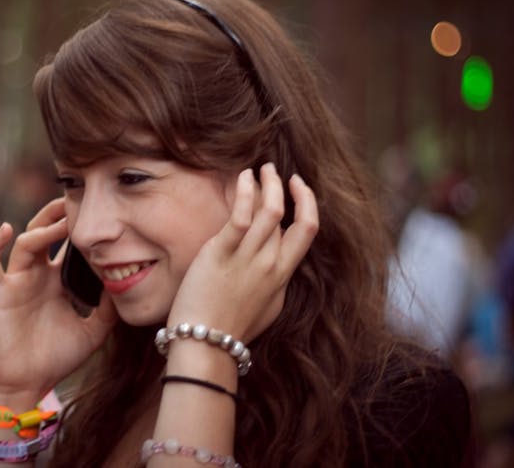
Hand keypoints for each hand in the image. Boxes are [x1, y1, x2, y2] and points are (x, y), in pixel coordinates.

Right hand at [0, 198, 117, 406]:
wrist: (25, 385)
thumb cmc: (55, 358)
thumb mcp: (92, 331)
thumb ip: (108, 310)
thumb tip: (128, 286)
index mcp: (57, 280)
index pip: (68, 244)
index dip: (79, 227)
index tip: (99, 211)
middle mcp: (37, 275)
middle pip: (45, 232)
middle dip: (58, 214)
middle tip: (78, 199)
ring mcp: (17, 281)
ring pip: (25, 243)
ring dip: (42, 229)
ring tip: (61, 220)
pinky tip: (3, 229)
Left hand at [167, 163, 318, 342]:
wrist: (205, 345)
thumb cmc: (230, 328)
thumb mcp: (266, 307)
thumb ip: (274, 282)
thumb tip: (276, 265)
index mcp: (283, 277)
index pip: (307, 231)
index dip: (308, 205)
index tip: (300, 189)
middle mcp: (271, 265)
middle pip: (293, 217)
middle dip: (288, 188)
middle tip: (277, 172)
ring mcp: (248, 259)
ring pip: (271, 210)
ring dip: (269, 183)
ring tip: (261, 169)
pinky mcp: (221, 253)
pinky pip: (241, 215)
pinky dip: (246, 192)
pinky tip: (243, 177)